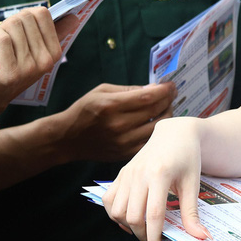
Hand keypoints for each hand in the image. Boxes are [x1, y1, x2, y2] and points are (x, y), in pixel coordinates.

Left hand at [0, 7, 61, 125]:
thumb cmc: (17, 68)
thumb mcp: (38, 54)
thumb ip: (54, 35)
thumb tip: (74, 17)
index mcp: (55, 53)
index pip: (43, 14)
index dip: (27, 13)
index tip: (19, 24)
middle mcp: (45, 60)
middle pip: (26, 17)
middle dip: (11, 20)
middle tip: (4, 32)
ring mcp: (29, 67)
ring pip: (13, 25)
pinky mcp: (11, 71)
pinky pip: (2, 38)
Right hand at [59, 83, 175, 163]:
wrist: (69, 138)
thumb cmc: (85, 110)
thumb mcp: (102, 91)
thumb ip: (128, 90)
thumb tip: (153, 89)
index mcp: (111, 106)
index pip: (148, 97)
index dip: (164, 90)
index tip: (171, 85)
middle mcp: (119, 125)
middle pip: (156, 112)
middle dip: (168, 100)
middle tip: (171, 94)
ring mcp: (123, 143)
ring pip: (157, 129)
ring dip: (167, 116)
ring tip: (167, 107)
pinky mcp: (126, 154)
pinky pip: (150, 142)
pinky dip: (158, 132)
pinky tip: (158, 123)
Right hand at [102, 116, 204, 240]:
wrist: (174, 134)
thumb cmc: (187, 157)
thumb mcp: (193, 184)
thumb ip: (192, 212)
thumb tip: (201, 237)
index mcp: (159, 175)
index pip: (153, 215)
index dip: (155, 238)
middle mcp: (139, 174)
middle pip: (133, 216)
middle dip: (143, 236)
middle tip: (154, 240)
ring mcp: (127, 173)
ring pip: (117, 211)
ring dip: (128, 226)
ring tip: (143, 228)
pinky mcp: (120, 174)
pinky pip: (108, 200)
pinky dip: (115, 214)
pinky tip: (129, 216)